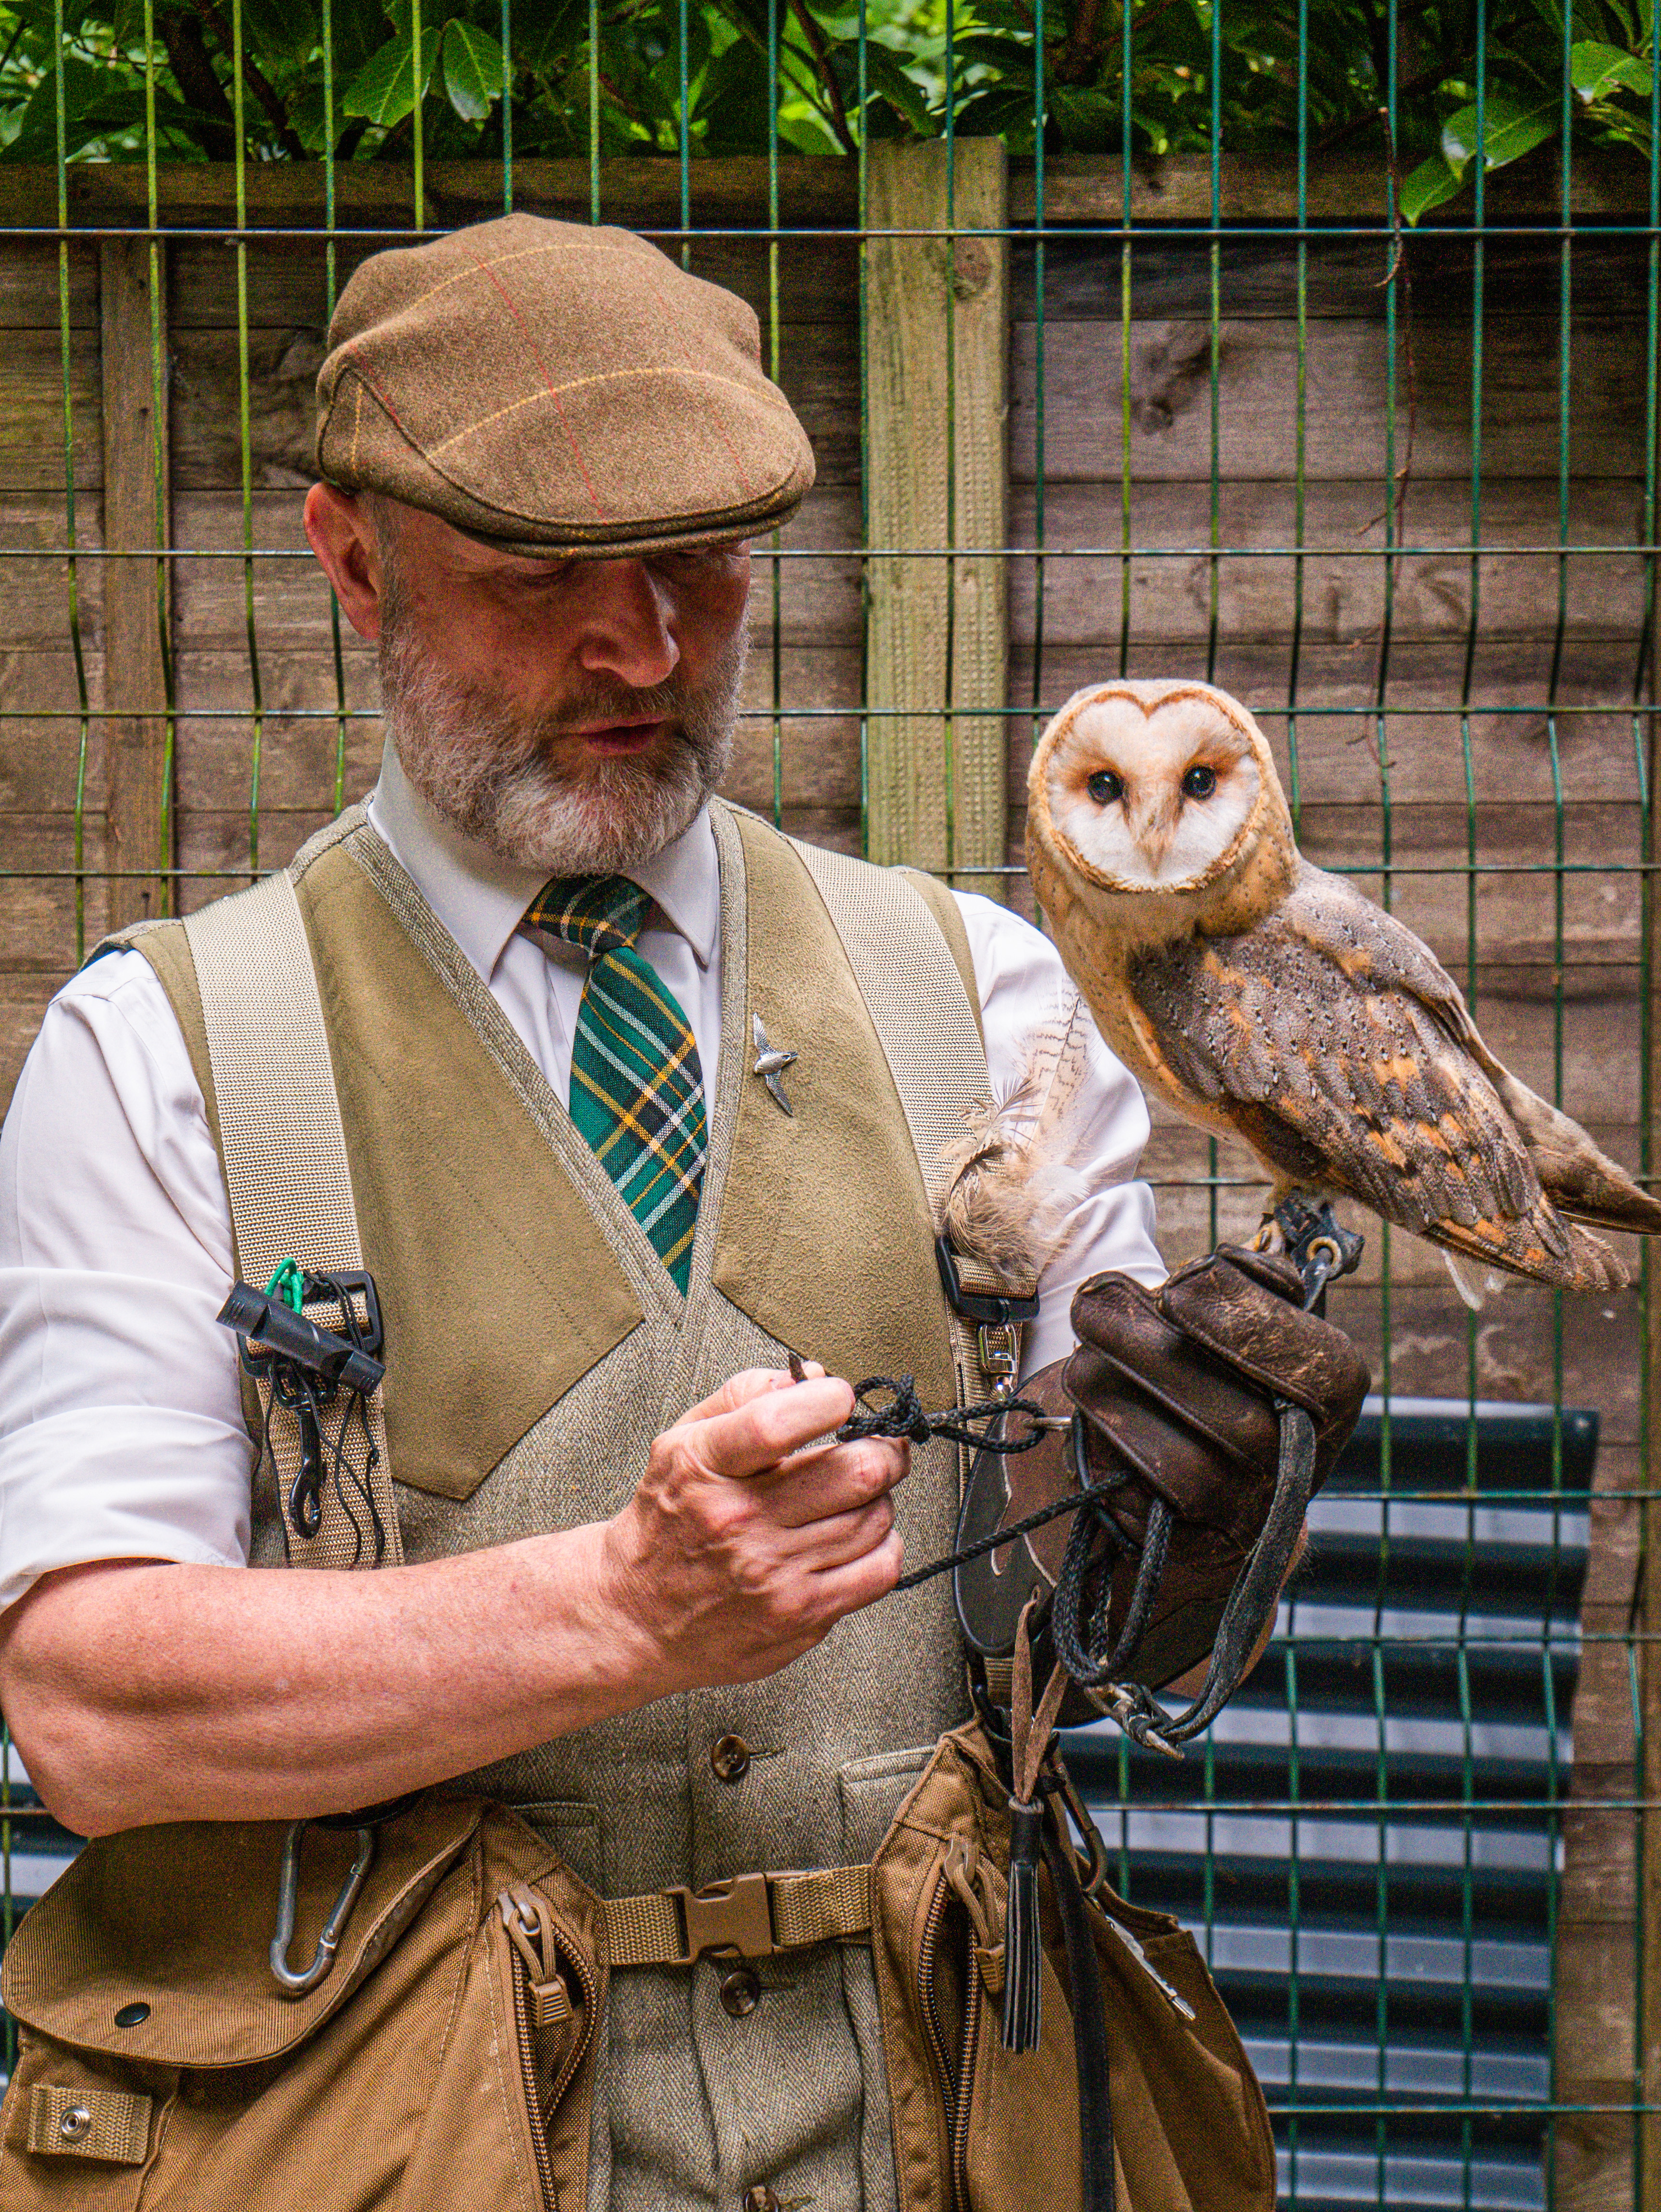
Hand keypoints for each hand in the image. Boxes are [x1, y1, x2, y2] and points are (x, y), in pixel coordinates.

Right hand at [597, 1365, 908, 1692]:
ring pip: (876, 1516)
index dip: (828, 1400)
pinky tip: (860, 1535)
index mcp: (703, 1468)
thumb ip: (745, 1395)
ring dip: (880, 1496)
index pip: (777, 1423)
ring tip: (858, 1493)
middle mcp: (738, 1522)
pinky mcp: (801, 1615)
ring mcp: (773, 1574)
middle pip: (855, 1472)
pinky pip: (880, 1569)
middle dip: (884, 1448)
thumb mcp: (683, 1441)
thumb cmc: (669, 1520)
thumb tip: (816, 1378)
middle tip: (880, 1445)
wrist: (636, 1617)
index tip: (839, 1398)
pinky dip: (884, 1544)